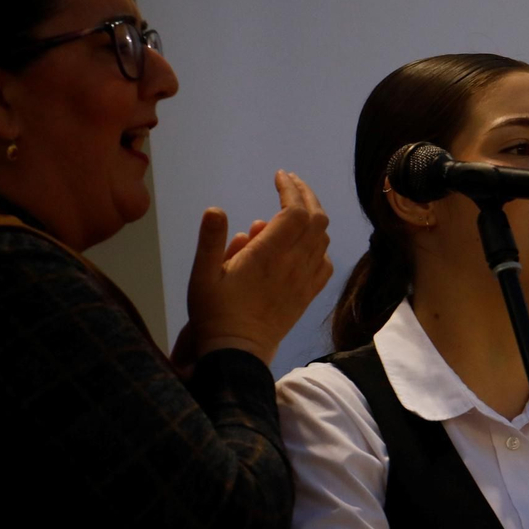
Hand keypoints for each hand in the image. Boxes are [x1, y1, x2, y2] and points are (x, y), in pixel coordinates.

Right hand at [180, 171, 332, 365]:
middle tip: (290, 182)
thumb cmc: (215, 313)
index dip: (291, 189)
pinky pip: (325, 263)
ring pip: (323, 239)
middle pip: (317, 220)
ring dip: (314, 217)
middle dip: (307, 195)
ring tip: (296, 206)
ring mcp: (305, 280)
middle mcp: (294, 264)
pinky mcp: (308, 295)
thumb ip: (210, 239)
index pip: (294, 211)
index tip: (279, 176)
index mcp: (269, 254)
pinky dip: (320, 245)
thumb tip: (216, 209)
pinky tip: (306, 243)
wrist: (238, 353)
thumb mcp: (202, 274)